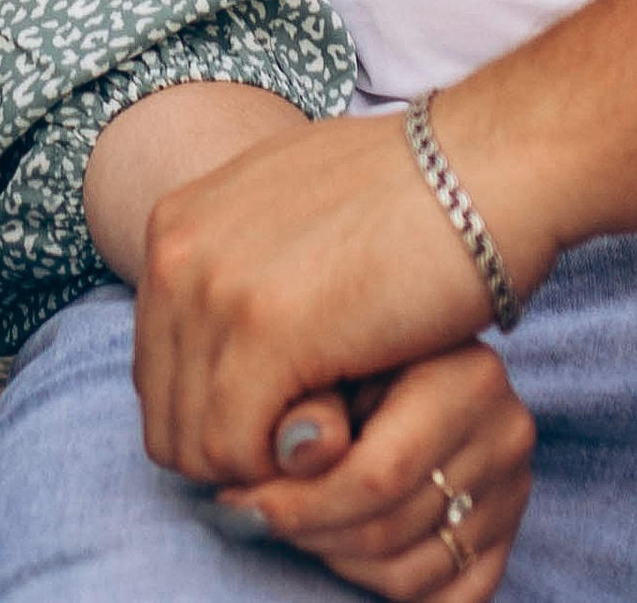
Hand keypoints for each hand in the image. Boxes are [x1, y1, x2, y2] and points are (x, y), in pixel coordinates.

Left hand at [135, 107, 559, 498]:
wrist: (481, 168)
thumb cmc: (403, 196)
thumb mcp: (289, 217)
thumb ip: (239, 277)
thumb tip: (217, 362)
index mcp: (178, 223)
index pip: (155, 370)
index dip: (214, 417)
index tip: (278, 424)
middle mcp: (177, 251)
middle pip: (166, 415)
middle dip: (233, 449)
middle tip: (309, 437)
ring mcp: (217, 289)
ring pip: (197, 445)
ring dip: (265, 462)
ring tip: (332, 427)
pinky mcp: (266, 332)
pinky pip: (240, 452)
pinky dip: (288, 468)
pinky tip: (343, 432)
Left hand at [206, 350, 534, 596]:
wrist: (413, 353)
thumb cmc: (360, 350)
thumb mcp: (335, 355)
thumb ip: (311, 403)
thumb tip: (290, 456)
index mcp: (468, 377)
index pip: (376, 477)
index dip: (297, 503)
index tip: (235, 502)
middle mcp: (505, 434)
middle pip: (387, 530)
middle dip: (305, 533)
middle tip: (252, 515)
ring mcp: (514, 491)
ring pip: (408, 575)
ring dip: (336, 561)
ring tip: (295, 524)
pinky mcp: (509, 535)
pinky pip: (448, 600)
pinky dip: (386, 588)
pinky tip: (342, 548)